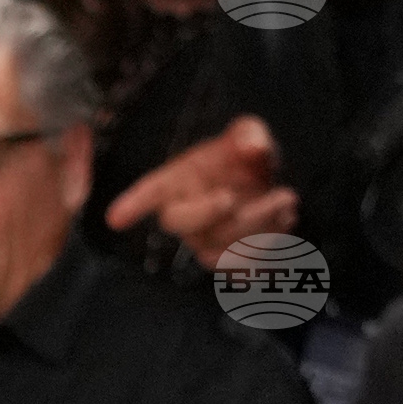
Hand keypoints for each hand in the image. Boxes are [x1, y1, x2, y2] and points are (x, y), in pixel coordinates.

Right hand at [102, 114, 292, 263]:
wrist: (265, 184)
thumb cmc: (243, 157)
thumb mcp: (247, 133)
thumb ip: (249, 134)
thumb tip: (253, 147)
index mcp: (177, 180)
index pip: (151, 190)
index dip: (133, 204)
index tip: (115, 219)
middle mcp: (183, 216)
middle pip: (184, 225)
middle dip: (217, 214)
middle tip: (264, 194)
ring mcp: (202, 242)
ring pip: (217, 251)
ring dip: (257, 231)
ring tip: (288, 202)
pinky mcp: (226, 261)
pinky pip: (239, 270)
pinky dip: (268, 250)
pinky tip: (286, 221)